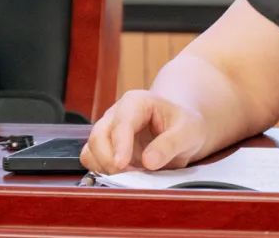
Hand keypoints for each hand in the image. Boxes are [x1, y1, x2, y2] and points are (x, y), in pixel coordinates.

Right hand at [80, 90, 208, 173]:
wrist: (181, 132)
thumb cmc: (184, 126)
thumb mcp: (188, 132)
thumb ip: (170, 144)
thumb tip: (149, 161)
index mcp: (137, 102)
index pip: (122, 122)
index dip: (120, 144)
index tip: (122, 164)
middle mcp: (117, 114)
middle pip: (98, 136)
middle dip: (109, 159)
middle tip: (129, 176)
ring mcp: (108, 131)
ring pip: (90, 150)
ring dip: (105, 168)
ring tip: (131, 176)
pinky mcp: (104, 148)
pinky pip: (92, 162)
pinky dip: (103, 172)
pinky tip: (124, 176)